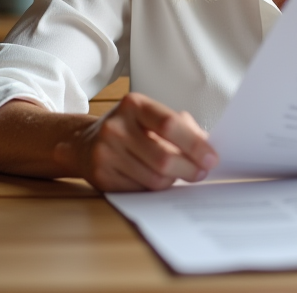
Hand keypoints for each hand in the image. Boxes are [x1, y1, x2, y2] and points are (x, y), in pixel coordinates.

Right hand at [60, 92, 218, 191]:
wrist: (85, 143)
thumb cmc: (130, 129)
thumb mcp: (152, 117)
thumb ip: (182, 127)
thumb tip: (208, 146)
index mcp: (134, 105)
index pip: (169, 124)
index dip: (194, 144)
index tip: (211, 158)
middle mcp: (116, 127)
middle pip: (164, 158)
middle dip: (189, 169)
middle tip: (201, 173)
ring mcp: (106, 152)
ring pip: (154, 178)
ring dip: (173, 180)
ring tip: (177, 174)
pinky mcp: (101, 176)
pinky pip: (141, 190)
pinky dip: (155, 188)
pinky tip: (155, 178)